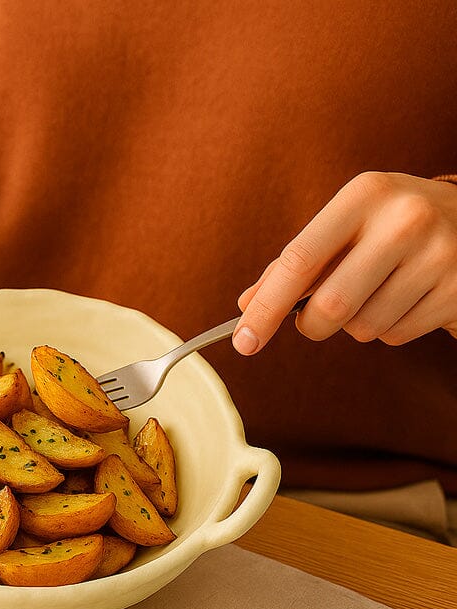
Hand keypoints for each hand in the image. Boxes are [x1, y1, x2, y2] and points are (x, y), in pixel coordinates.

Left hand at [233, 172, 456, 354]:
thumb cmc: (391, 228)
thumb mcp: (345, 227)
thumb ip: (294, 265)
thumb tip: (247, 306)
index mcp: (365, 195)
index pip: (299, 260)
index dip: (266, 307)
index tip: (244, 340)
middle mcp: (405, 220)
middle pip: (330, 305)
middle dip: (311, 325)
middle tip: (314, 319)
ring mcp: (439, 254)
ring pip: (363, 327)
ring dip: (356, 324)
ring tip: (379, 292)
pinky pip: (396, 335)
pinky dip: (389, 328)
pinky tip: (407, 299)